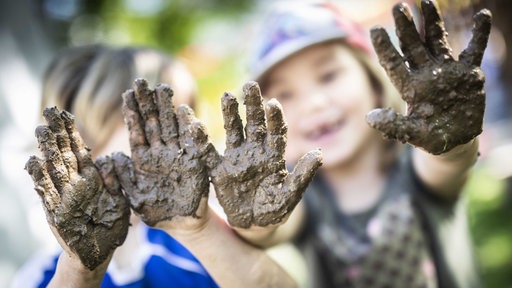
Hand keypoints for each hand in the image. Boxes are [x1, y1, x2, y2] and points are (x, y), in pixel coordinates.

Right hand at [25, 107, 129, 269]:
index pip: (79, 150)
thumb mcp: (120, 201)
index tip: (65, 113)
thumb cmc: (111, 225)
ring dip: (47, 150)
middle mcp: (75, 184)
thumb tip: (111, 156)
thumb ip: (115, 180)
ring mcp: (64, 196)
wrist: (99, 252)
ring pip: (54, 169)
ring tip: (41, 130)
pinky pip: (47, 193)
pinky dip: (40, 178)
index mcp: (91, 179)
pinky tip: (34, 162)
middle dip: (57, 133)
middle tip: (49, 111)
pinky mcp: (56, 212)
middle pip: (64, 154)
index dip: (72, 132)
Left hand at [113, 79, 214, 228]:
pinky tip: (184, 111)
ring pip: (171, 127)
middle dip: (148, 102)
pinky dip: (189, 127)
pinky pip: (192, 142)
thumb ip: (123, 178)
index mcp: (143, 160)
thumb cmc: (156, 212)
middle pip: (153, 123)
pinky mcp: (194, 161)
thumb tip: (111, 157)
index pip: (136, 131)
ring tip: (163, 88)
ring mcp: (178, 155)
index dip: (131, 112)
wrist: (183, 223)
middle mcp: (160, 153)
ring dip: (167, 108)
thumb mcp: (135, 198)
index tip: (126, 93)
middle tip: (142, 81)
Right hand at [208, 82, 321, 227]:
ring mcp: (236, 159)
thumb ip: (302, 175)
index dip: (274, 118)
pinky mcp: (220, 170)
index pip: (275, 132)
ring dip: (230, 114)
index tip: (273, 103)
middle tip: (250, 85)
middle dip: (252, 105)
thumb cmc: (275, 209)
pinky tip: (196, 125)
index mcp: (274, 156)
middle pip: (254, 123)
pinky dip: (203, 142)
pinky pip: (210, 154)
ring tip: (228, 96)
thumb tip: (319, 154)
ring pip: (234, 131)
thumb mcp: (290, 194)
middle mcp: (255, 152)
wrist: (255, 225)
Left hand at [367, 0, 491, 154]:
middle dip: (406, 27)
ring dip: (432, 22)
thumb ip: (394, 127)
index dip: (385, 48)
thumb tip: (370, 117)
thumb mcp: (412, 134)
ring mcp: (447, 71)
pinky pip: (474, 49)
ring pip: (437, 41)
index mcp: (411, 88)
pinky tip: (483, 14)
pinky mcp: (468, 73)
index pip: (395, 64)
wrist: (455, 139)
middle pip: (413, 46)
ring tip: (426, 1)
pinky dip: (479, 33)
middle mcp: (426, 75)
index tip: (375, 30)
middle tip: (398, 7)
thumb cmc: (430, 137)